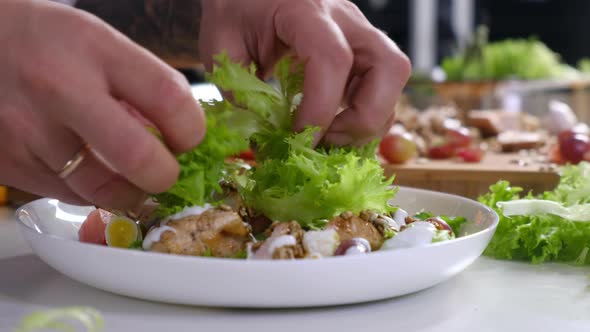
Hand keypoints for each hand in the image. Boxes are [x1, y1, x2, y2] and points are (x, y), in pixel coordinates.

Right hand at [0, 0, 204, 209]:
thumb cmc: (43, 41)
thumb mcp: (95, 41)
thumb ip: (138, 83)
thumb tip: (177, 135)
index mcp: (94, 49)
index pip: (169, 99)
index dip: (191, 130)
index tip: (189, 138)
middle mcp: (59, 90)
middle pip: (137, 158)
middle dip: (164, 176)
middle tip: (164, 172)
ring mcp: (27, 132)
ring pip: (101, 190)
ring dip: (128, 192)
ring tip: (130, 176)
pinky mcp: (7, 163)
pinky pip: (68, 195)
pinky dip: (89, 190)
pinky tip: (87, 168)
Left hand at [199, 0, 410, 145]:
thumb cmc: (237, 10)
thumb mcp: (221, 46)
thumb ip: (239, 90)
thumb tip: (266, 134)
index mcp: (304, 10)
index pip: (332, 58)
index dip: (321, 108)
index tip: (298, 138)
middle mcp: (344, 18)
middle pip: (390, 66)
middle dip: (365, 118)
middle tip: (327, 139)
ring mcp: (359, 32)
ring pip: (394, 78)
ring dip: (369, 119)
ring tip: (329, 137)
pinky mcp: (362, 49)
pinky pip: (382, 86)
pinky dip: (365, 114)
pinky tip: (334, 125)